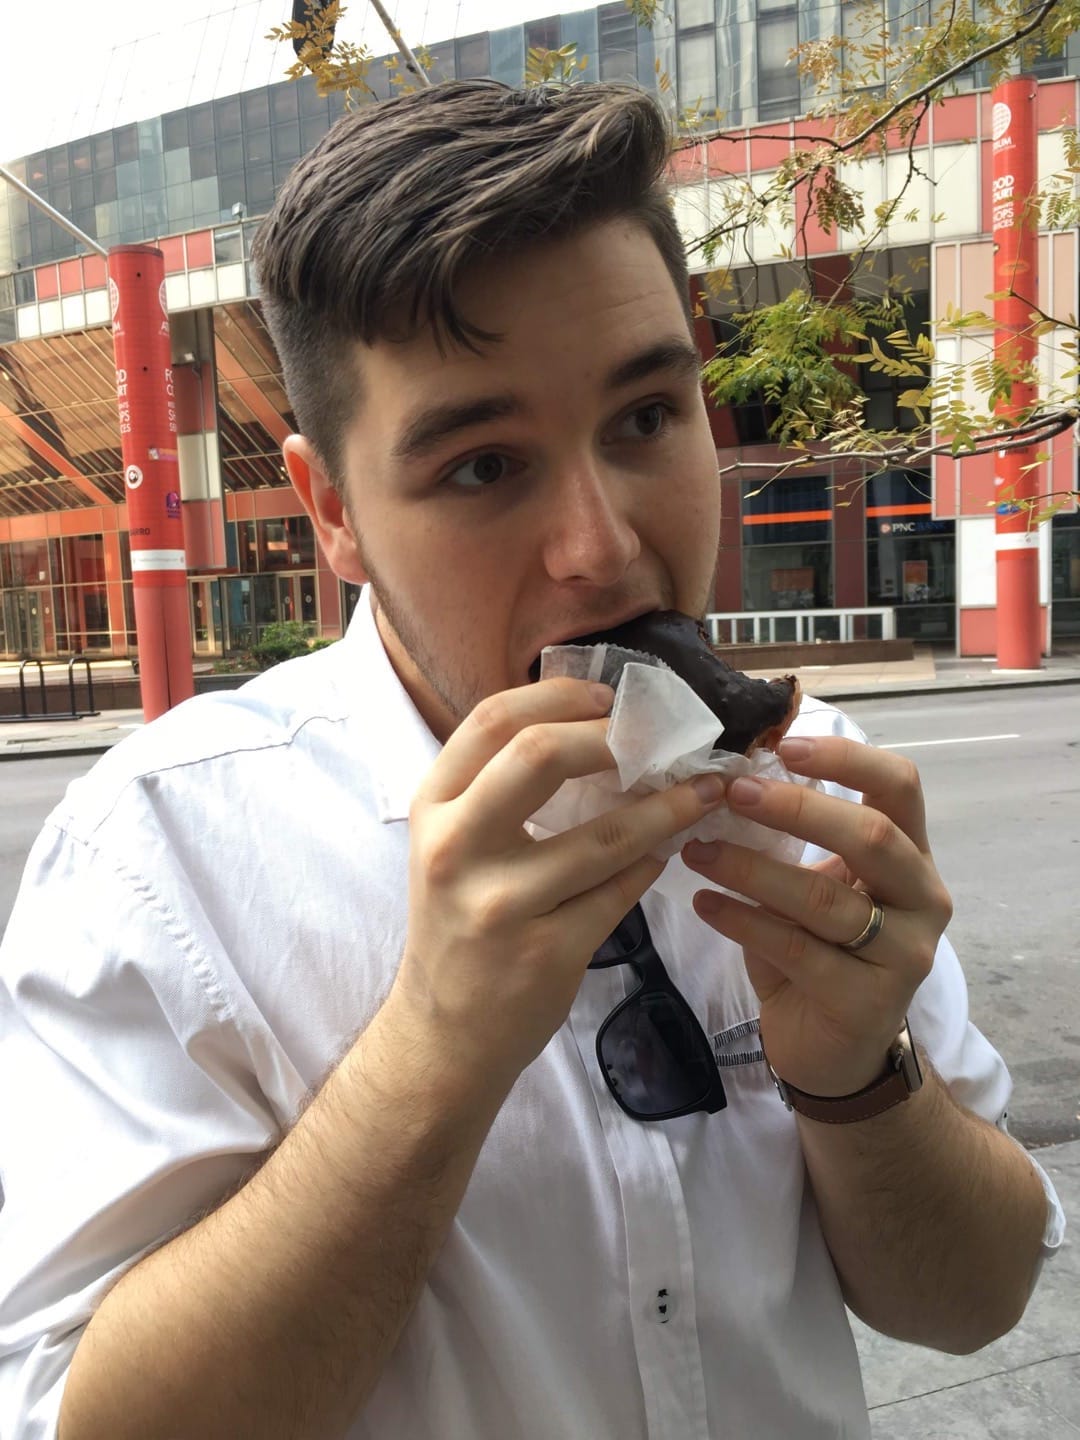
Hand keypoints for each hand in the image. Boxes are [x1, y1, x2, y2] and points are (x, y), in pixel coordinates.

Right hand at [390, 678, 727, 1091]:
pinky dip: (653, 863)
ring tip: (704, 789)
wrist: (445, 1033)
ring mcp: (500, 904)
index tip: (610, 697)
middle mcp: (456, 849)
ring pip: (604, 835)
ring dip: (667, 806)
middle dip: (614, 737)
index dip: (559, 695)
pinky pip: (619, 893)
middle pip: (539, 756)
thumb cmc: (459, 922)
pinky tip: (671, 850)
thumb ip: (500, 789)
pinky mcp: (545, 953)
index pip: (493, 721)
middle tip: (661, 738)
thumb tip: (595, 727)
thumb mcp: (455, 846)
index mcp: (434, 808)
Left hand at [681, 735, 952, 1098]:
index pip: (901, 787)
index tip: (784, 745)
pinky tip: (704, 904)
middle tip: (732, 792)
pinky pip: (795, 949)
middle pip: (871, 837)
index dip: (847, 759)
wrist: (831, 1051)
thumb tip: (727, 776)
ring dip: (751, 868)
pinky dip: (741, 921)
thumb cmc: (818, 950)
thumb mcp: (815, 884)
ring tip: (697, 851)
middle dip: (796, 809)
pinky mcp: (867, 1001)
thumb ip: (793, 840)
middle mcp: (921, 899)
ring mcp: (903, 954)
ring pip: (823, 899)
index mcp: (912, 856)